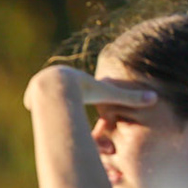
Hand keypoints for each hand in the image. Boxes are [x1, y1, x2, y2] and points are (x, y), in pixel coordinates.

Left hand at [23, 64, 158, 113]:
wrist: (58, 89)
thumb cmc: (86, 91)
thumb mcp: (110, 95)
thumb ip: (130, 99)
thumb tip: (155, 98)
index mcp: (74, 76)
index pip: (80, 88)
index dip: (83, 95)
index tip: (83, 97)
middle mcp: (59, 77)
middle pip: (64, 95)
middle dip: (67, 102)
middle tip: (70, 107)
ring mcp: (42, 85)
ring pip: (50, 102)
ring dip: (55, 107)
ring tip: (60, 110)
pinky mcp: (32, 96)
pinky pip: (38, 106)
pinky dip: (44, 110)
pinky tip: (47, 110)